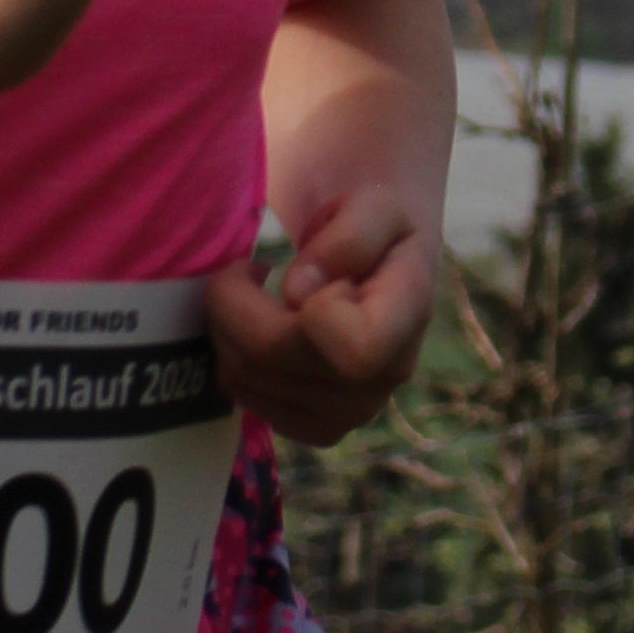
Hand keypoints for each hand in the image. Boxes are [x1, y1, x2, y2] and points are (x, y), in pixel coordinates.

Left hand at [206, 183, 436, 448]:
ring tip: (249, 293)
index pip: (352, 347)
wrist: (380, 260)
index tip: (296, 271)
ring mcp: (349, 413)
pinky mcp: (316, 429)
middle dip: (234, 303)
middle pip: (273, 356)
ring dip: (226, 326)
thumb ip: (349, 238)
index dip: (309, 309)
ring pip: (246, 377)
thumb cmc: (374, 225)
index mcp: (407, 316)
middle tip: (242, 268)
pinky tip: (254, 328)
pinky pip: (244, 397)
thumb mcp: (375, 203)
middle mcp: (384, 379)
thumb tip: (298, 292)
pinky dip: (231, 356)